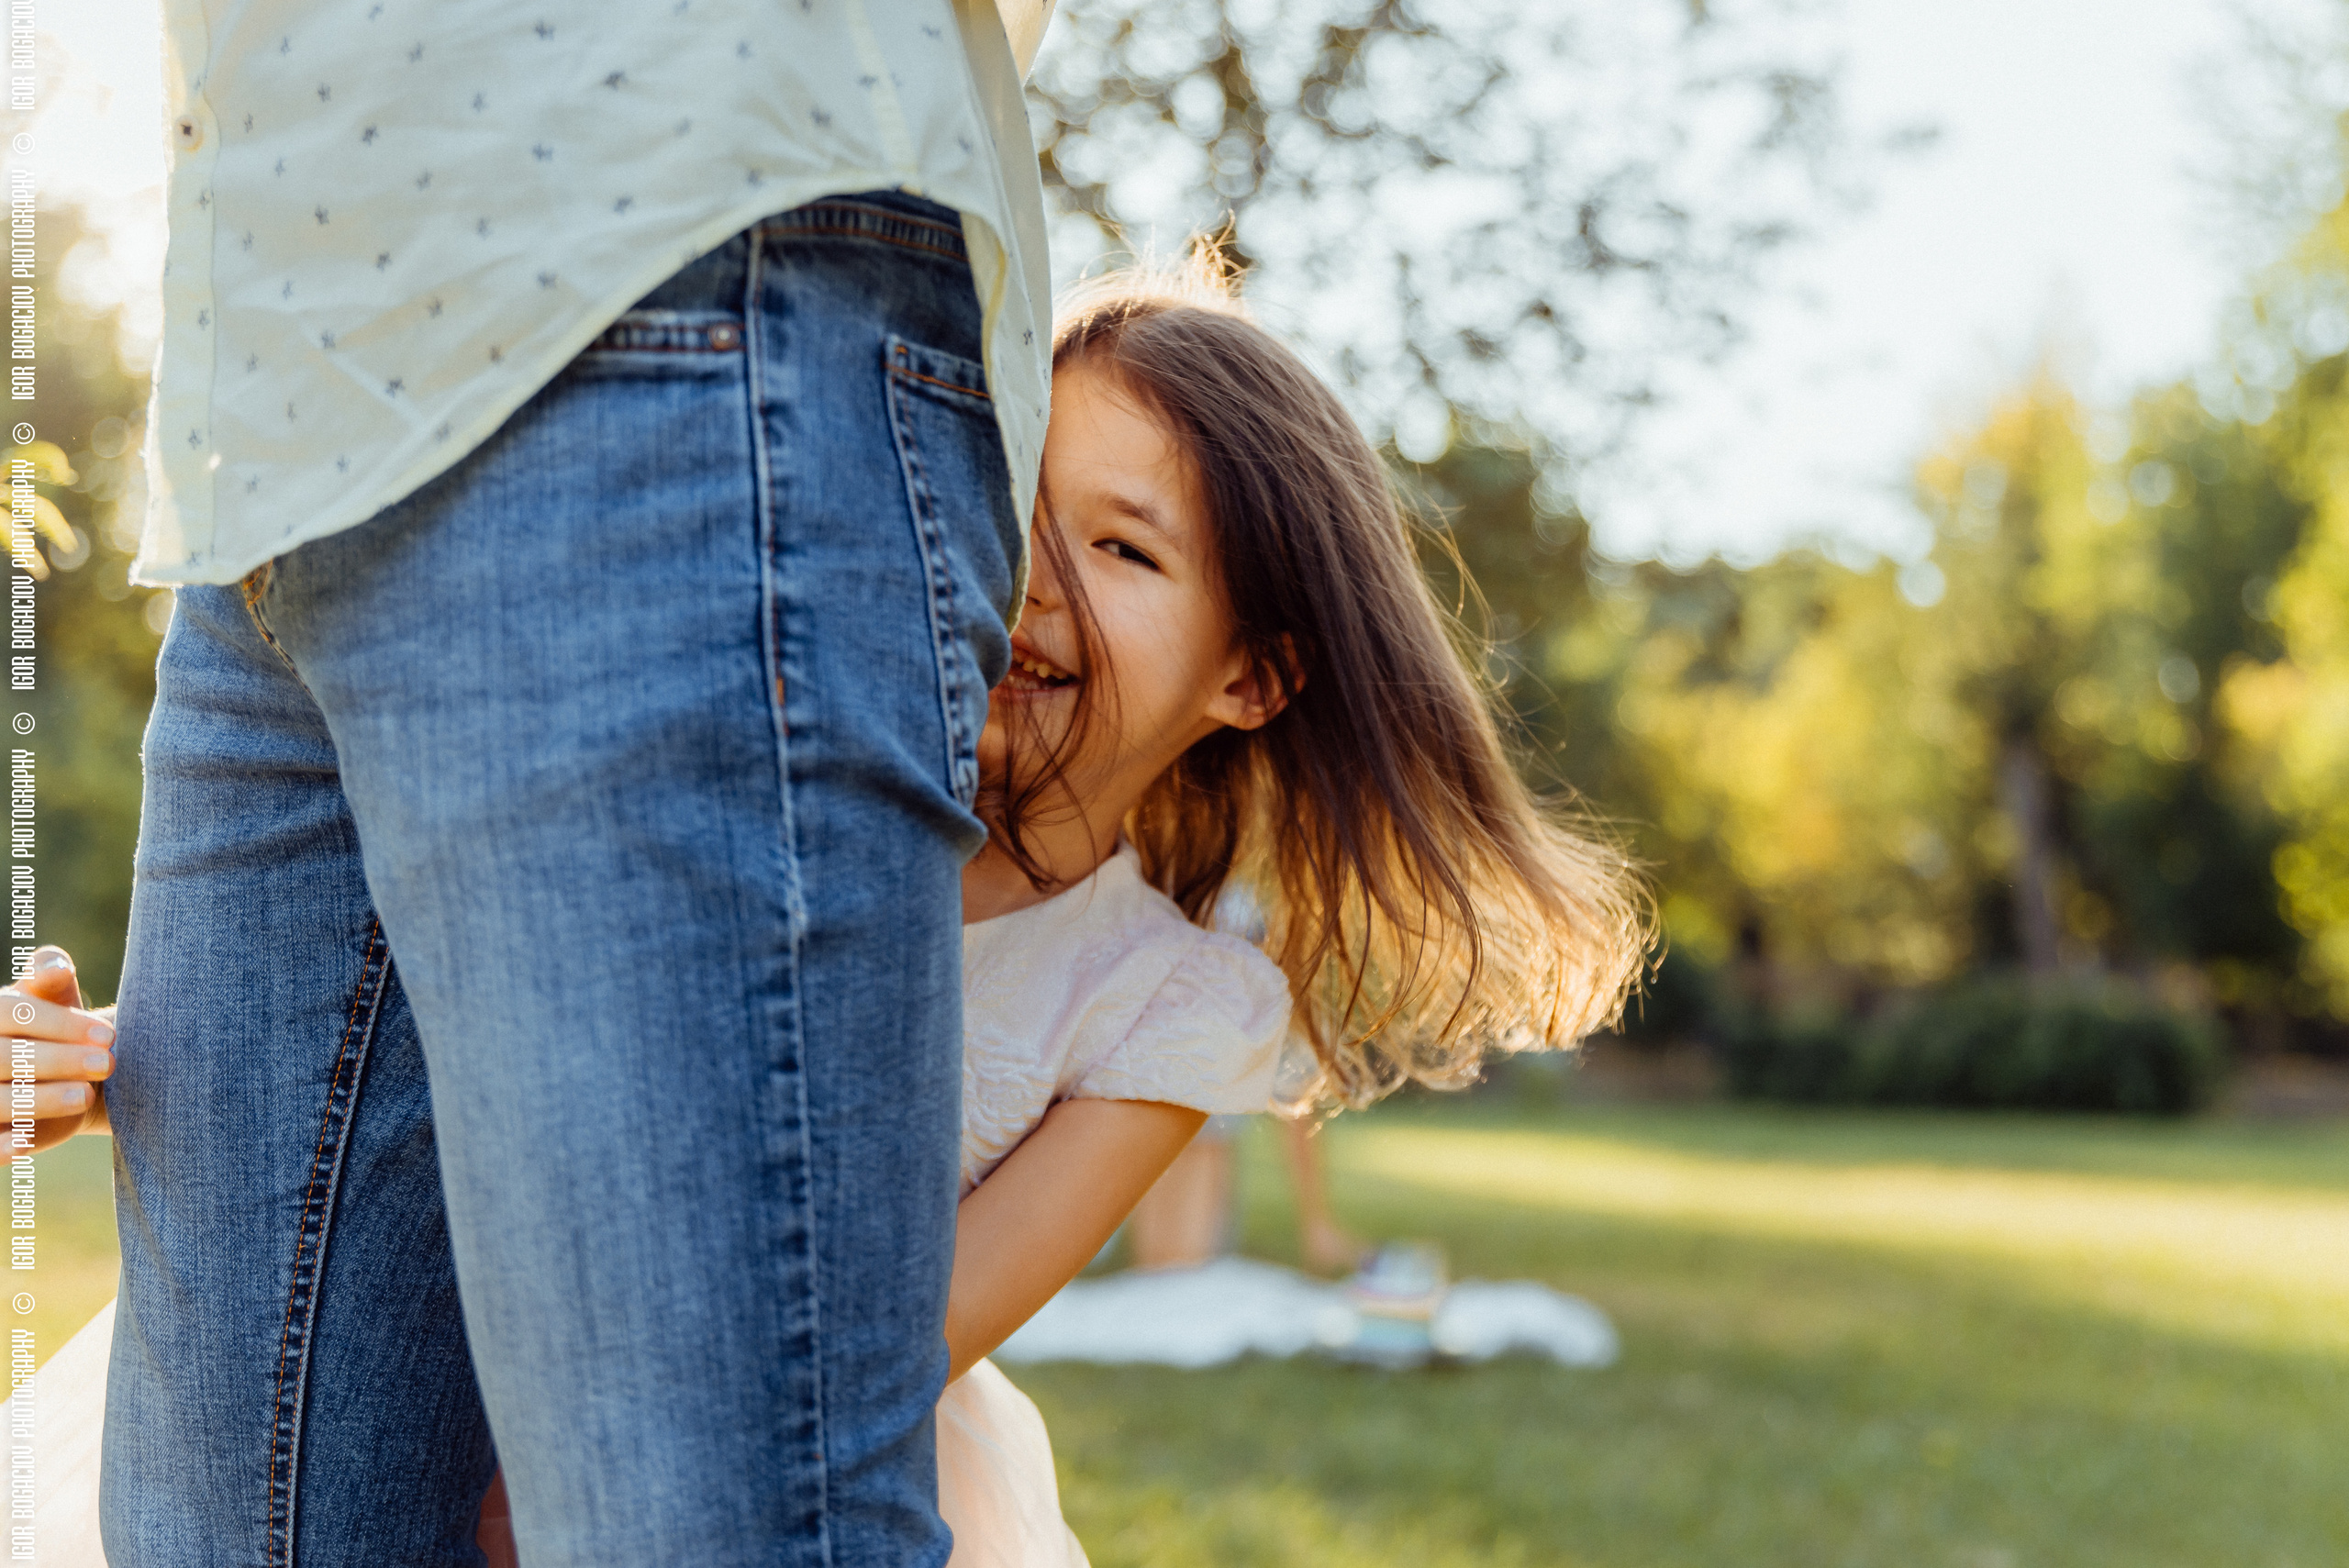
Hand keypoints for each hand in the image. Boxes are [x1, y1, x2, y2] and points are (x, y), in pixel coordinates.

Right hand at [1, 947, 114, 1153]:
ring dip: (40, 1100)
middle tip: (107, 1063)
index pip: (14, 1015)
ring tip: (86, 1095)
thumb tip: (56, 967)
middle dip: (59, 1060)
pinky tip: (24, 1143)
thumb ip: (51, 976)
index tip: (107, 1034)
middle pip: (7, 1057)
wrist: (67, 1071)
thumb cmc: (59, 1025)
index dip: (60, 1025)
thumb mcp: (56, 996)